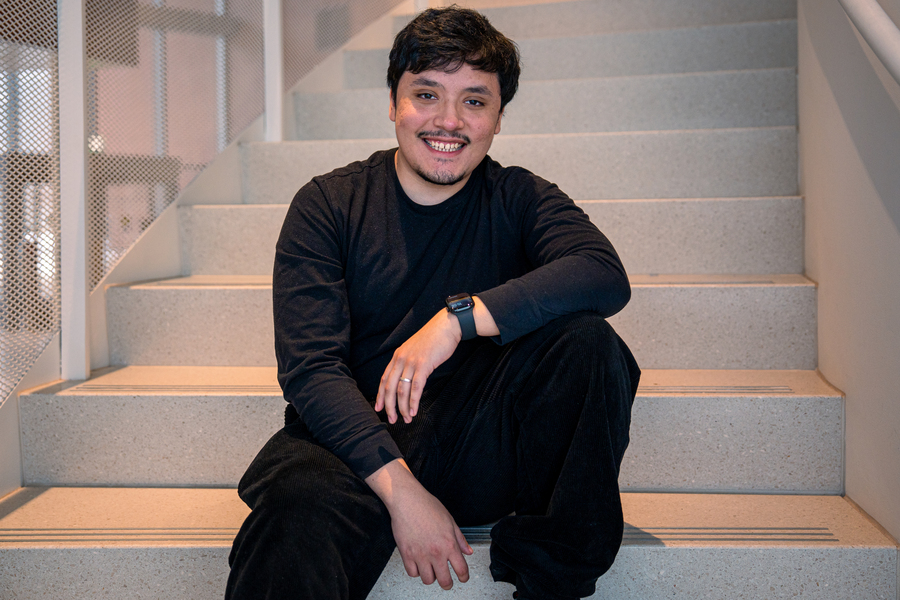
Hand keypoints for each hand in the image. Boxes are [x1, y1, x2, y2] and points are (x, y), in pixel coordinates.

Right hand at [366, 459, 472, 588]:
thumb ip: (460, 538)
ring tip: (431, 569)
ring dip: (431, 576)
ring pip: (428, 580)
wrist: (407, 500)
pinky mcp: (406, 554)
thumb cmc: (427, 506)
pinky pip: (412, 573)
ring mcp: (420, 555)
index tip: (463, 578)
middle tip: (447, 581)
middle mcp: (435, 552)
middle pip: (444, 581)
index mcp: (449, 543)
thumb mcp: (449, 520)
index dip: (464, 577)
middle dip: (448, 584)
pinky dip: (416, 571)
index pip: (461, 569)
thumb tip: (468, 551)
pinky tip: (418, 564)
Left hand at [375, 308, 460, 423]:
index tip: (378, 408)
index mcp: (397, 356)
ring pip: (402, 390)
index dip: (380, 396)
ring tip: (406, 419)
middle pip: (390, 388)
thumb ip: (408, 362)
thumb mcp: (414, 350)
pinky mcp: (424, 365)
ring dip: (403, 407)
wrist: (446, 326)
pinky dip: (414, 401)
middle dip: (389, 406)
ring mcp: (411, 362)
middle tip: (392, 420)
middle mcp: (401, 359)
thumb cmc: (433, 339)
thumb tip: (406, 378)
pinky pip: (416, 387)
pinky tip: (414, 411)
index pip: (384, 379)